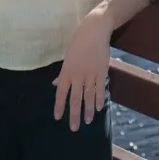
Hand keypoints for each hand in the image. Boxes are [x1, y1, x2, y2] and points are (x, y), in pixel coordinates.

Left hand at [53, 8, 112, 130]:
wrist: (94, 32)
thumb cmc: (78, 43)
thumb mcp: (67, 58)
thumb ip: (63, 74)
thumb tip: (56, 85)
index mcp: (66, 72)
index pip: (61, 93)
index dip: (59, 106)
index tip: (58, 118)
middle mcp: (77, 76)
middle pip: (75, 98)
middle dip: (74, 114)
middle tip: (74, 128)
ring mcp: (90, 74)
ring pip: (89, 96)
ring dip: (88, 110)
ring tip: (87, 121)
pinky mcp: (102, 72)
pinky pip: (100, 88)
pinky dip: (100, 99)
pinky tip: (99, 108)